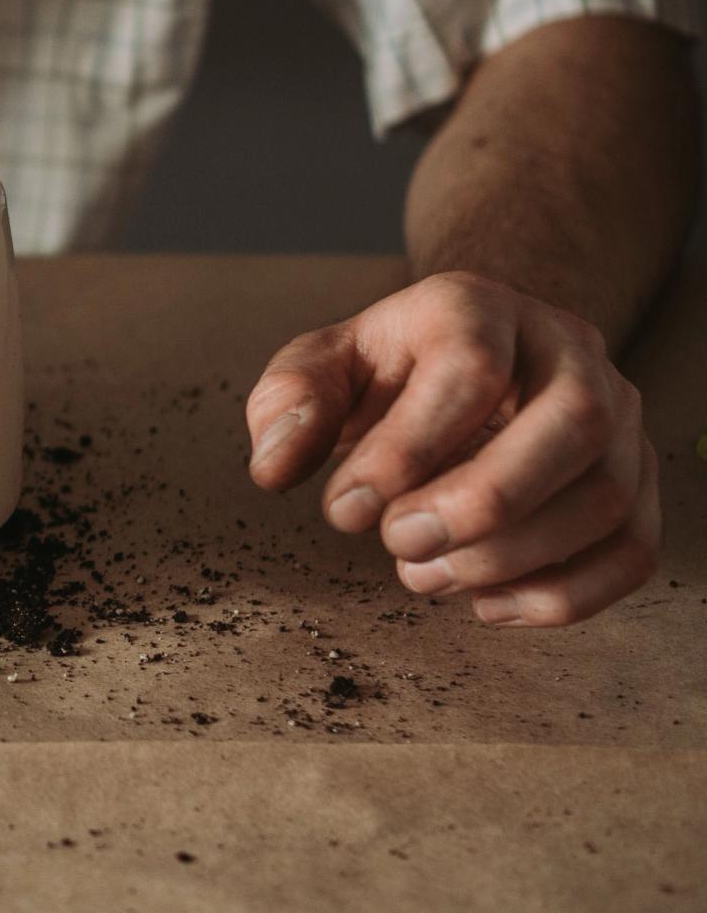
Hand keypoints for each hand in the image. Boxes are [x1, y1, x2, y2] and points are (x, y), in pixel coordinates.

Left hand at [244, 271, 657, 626]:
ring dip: (511, 558)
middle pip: (572, 424)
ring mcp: (618, 416)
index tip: (344, 510)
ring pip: (606, 495)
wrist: (466, 361)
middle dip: (483, 504)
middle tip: (399, 546)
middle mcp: (568, 351)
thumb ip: (289, 405)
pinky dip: (564, 596)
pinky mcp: (635, 479)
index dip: (407, 450)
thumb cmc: (387, 372)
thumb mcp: (320, 367)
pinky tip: (485, 605)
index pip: (470, 368)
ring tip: (422, 575)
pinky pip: (632, 548)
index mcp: (478, 308)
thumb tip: (276, 466)